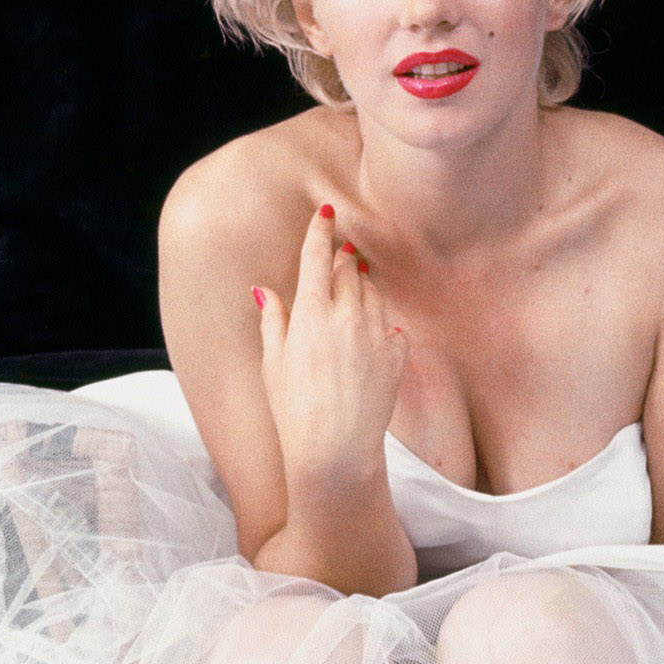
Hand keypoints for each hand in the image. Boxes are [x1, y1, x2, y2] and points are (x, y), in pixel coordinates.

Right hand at [255, 205, 406, 497]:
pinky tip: (370, 332)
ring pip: (372, 293)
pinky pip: (390, 325)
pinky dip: (380, 323)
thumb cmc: (294, 411)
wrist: (336, 451)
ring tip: (353, 288)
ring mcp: (377, 334)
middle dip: (343, 257)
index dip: (321, 230)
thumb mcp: (273, 364)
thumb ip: (273, 320)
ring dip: (361, 286)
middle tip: (341, 250)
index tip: (326, 212)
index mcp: (311, 313)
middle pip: (348, 269)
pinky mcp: (397, 354)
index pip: (318, 256)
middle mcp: (347, 316)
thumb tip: (266, 291)